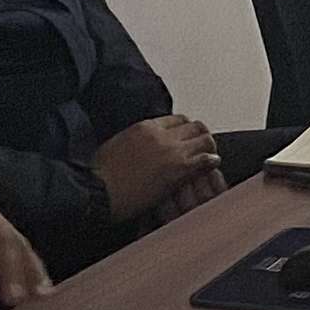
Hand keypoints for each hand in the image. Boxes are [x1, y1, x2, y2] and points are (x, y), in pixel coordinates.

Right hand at [93, 115, 223, 221]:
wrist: (97, 190)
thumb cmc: (99, 174)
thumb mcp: (116, 145)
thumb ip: (134, 140)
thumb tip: (139, 145)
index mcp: (145, 127)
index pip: (177, 119)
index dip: (185, 130)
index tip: (187, 139)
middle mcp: (161, 135)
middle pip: (195, 126)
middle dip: (200, 136)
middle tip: (201, 147)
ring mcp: (172, 151)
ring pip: (205, 138)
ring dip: (209, 147)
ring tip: (209, 156)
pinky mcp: (179, 170)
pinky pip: (206, 159)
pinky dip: (212, 161)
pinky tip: (212, 166)